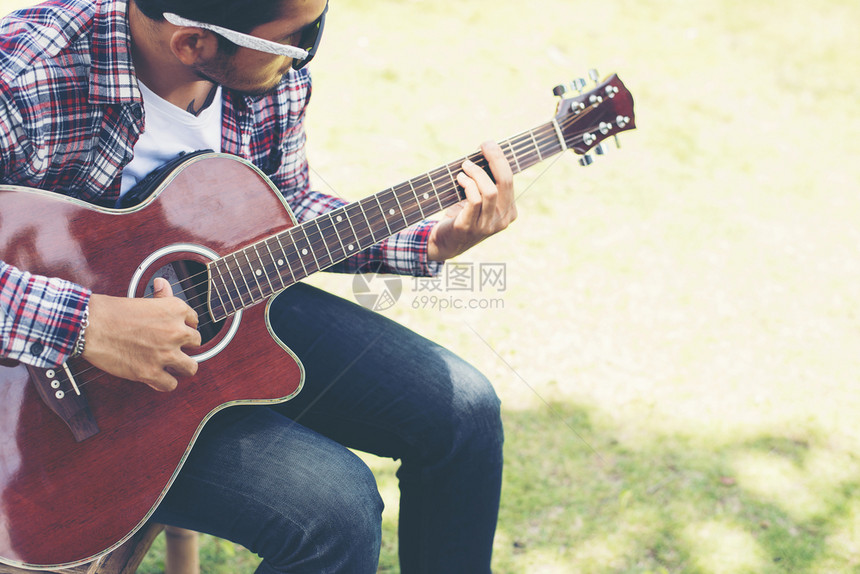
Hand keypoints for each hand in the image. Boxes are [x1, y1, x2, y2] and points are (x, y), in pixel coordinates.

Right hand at [82, 277, 200, 391]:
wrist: (90, 325)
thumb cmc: (111, 311)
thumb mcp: (142, 299)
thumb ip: (159, 296)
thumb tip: (163, 284)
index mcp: (175, 309)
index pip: (194, 321)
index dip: (185, 327)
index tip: (177, 331)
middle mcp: (176, 331)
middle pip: (196, 343)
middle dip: (184, 346)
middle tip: (172, 347)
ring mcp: (165, 353)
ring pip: (191, 367)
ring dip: (181, 367)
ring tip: (171, 365)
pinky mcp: (151, 372)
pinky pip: (170, 385)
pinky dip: (163, 383)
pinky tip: (157, 377)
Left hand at [427, 141, 516, 260]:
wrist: (445, 243)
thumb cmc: (463, 215)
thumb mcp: (481, 200)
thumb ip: (486, 183)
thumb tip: (486, 152)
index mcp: (509, 212)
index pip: (510, 180)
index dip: (500, 159)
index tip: (489, 144)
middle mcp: (502, 221)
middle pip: (504, 183)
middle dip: (495, 159)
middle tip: (483, 146)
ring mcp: (486, 226)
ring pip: (489, 191)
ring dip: (476, 173)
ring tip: (465, 166)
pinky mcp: (469, 228)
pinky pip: (474, 201)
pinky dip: (468, 185)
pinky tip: (460, 179)